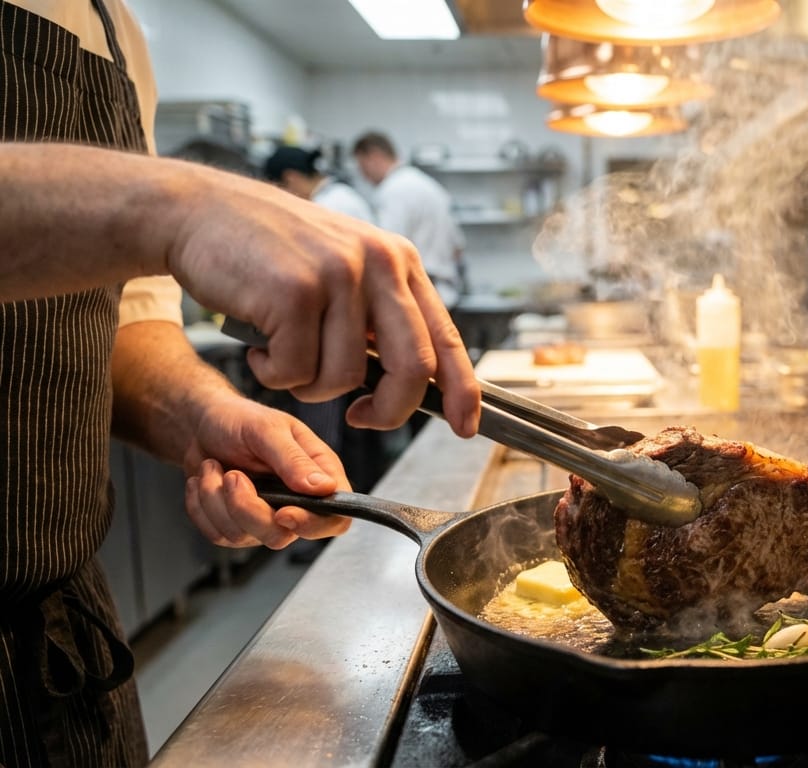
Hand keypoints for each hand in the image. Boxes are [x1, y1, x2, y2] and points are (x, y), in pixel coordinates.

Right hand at [165, 166, 480, 436]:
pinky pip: (296, 372)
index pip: (446, 337)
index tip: (465, 426)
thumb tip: (419, 380)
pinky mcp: (294, 292)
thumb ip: (381, 314)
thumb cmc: (271, 252)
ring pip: (345, 378)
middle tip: (361, 418)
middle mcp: (378, 263)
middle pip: (412, 367)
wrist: (202, 212)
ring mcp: (338, 275)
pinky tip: (258, 344)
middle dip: (389, 411)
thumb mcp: (345, 268)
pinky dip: (272, 374)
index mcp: (398, 261)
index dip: (462, 390)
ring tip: (283, 352)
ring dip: (309, 386)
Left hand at [183, 395, 351, 548]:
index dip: (313, 524)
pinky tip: (204, 482)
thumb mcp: (266, 429)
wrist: (200, 425)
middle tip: (231, 474)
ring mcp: (266, 518)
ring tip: (212, 468)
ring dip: (216, 500)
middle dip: (245, 508)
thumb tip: (324, 488)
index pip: (335, 518)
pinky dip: (201, 507)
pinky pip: (218, 535)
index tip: (282, 513)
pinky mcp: (237, 526)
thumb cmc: (238, 420)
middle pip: (281, 535)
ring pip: (243, 537)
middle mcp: (296, 502)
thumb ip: (294, 459)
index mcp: (318, 475)